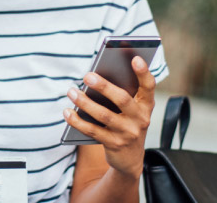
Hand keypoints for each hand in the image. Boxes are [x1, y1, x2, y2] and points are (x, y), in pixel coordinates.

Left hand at [63, 56, 156, 179]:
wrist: (130, 159)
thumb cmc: (127, 124)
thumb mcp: (131, 111)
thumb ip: (122, 95)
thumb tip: (96, 78)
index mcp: (146, 105)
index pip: (148, 86)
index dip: (143, 72)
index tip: (135, 58)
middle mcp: (140, 119)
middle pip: (122, 99)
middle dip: (104, 86)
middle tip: (87, 75)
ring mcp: (128, 133)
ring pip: (104, 115)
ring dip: (85, 102)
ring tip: (71, 91)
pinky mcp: (114, 144)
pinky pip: (92, 131)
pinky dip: (77, 121)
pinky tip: (67, 112)